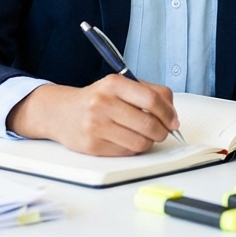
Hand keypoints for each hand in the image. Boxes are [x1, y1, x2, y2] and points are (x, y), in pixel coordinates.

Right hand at [7, 74, 179, 155]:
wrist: (61, 112)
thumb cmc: (97, 99)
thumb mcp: (121, 86)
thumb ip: (150, 93)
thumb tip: (173, 116)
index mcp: (114, 84)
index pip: (152, 100)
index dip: (168, 113)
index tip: (173, 121)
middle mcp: (103, 103)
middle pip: (148, 124)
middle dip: (162, 131)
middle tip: (162, 131)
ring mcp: (96, 126)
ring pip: (140, 142)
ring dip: (149, 142)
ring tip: (145, 136)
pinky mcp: (92, 146)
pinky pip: (126, 152)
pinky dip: (134, 149)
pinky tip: (128, 141)